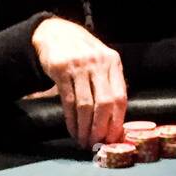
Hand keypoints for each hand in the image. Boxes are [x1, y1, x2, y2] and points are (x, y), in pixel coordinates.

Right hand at [31, 17, 126, 147]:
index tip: (113, 139)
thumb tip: (116, 121)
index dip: (117, 122)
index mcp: (113, 62)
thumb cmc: (82, 54)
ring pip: (85, 105)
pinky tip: (73, 130)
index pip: (120, 97)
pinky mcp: (61, 70)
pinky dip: (72, 120)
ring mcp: (79, 65)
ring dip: (85, 128)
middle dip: (100, 128)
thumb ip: (110, 84)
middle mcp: (98, 62)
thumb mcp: (101, 61)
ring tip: (83, 141)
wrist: (55, 32)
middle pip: (104, 104)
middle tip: (96, 143)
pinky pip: (69, 102)